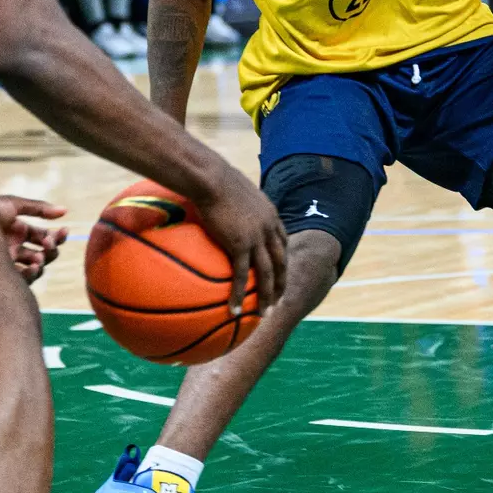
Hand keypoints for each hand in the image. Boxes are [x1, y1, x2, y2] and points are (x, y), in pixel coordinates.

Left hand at [0, 195, 67, 283]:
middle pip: (43, 254)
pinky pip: (21, 281)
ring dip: (42, 263)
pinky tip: (31, 267)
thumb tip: (66, 210)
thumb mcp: (12, 205)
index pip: (43, 237)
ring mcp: (7, 262)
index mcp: (18, 231)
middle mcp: (15, 248)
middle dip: (51, 249)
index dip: (56, 236)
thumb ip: (38, 208)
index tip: (64, 231)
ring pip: (35, 268)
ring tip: (39, 257)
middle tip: (49, 244)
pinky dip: (31, 275)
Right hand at [193, 166, 286, 313]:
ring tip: (265, 314)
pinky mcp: (240, 244)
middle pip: (280, 262)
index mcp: (269, 214)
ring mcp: (256, 238)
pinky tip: (235, 310)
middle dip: (281, 284)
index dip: (281, 258)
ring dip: (267, 297)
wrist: (211, 177)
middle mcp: (268, 228)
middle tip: (278, 301)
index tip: (279, 271)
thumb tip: (222, 203)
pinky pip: (242, 276)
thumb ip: (235, 201)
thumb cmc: (214, 178)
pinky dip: (240, 294)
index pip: (281, 241)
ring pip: (267, 274)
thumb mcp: (234, 189)